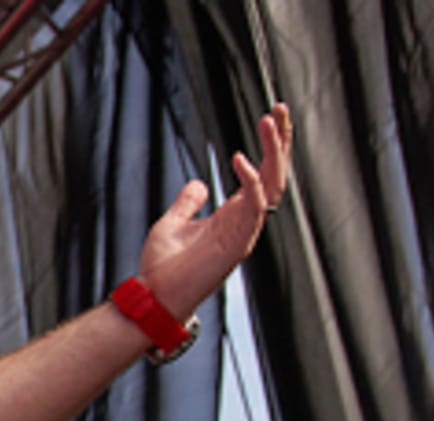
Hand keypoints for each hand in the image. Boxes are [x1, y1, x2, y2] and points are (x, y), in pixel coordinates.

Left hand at [137, 103, 292, 317]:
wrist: (153, 297)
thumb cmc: (162, 267)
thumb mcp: (172, 223)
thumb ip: (188, 202)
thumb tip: (199, 184)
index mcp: (233, 215)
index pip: (262, 174)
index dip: (270, 146)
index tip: (273, 116)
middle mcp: (244, 221)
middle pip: (274, 175)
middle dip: (280, 141)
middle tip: (280, 109)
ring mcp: (244, 232)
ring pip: (271, 186)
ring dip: (273, 153)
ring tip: (270, 122)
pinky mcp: (237, 244)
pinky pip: (253, 208)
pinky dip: (250, 182)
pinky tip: (241, 159)